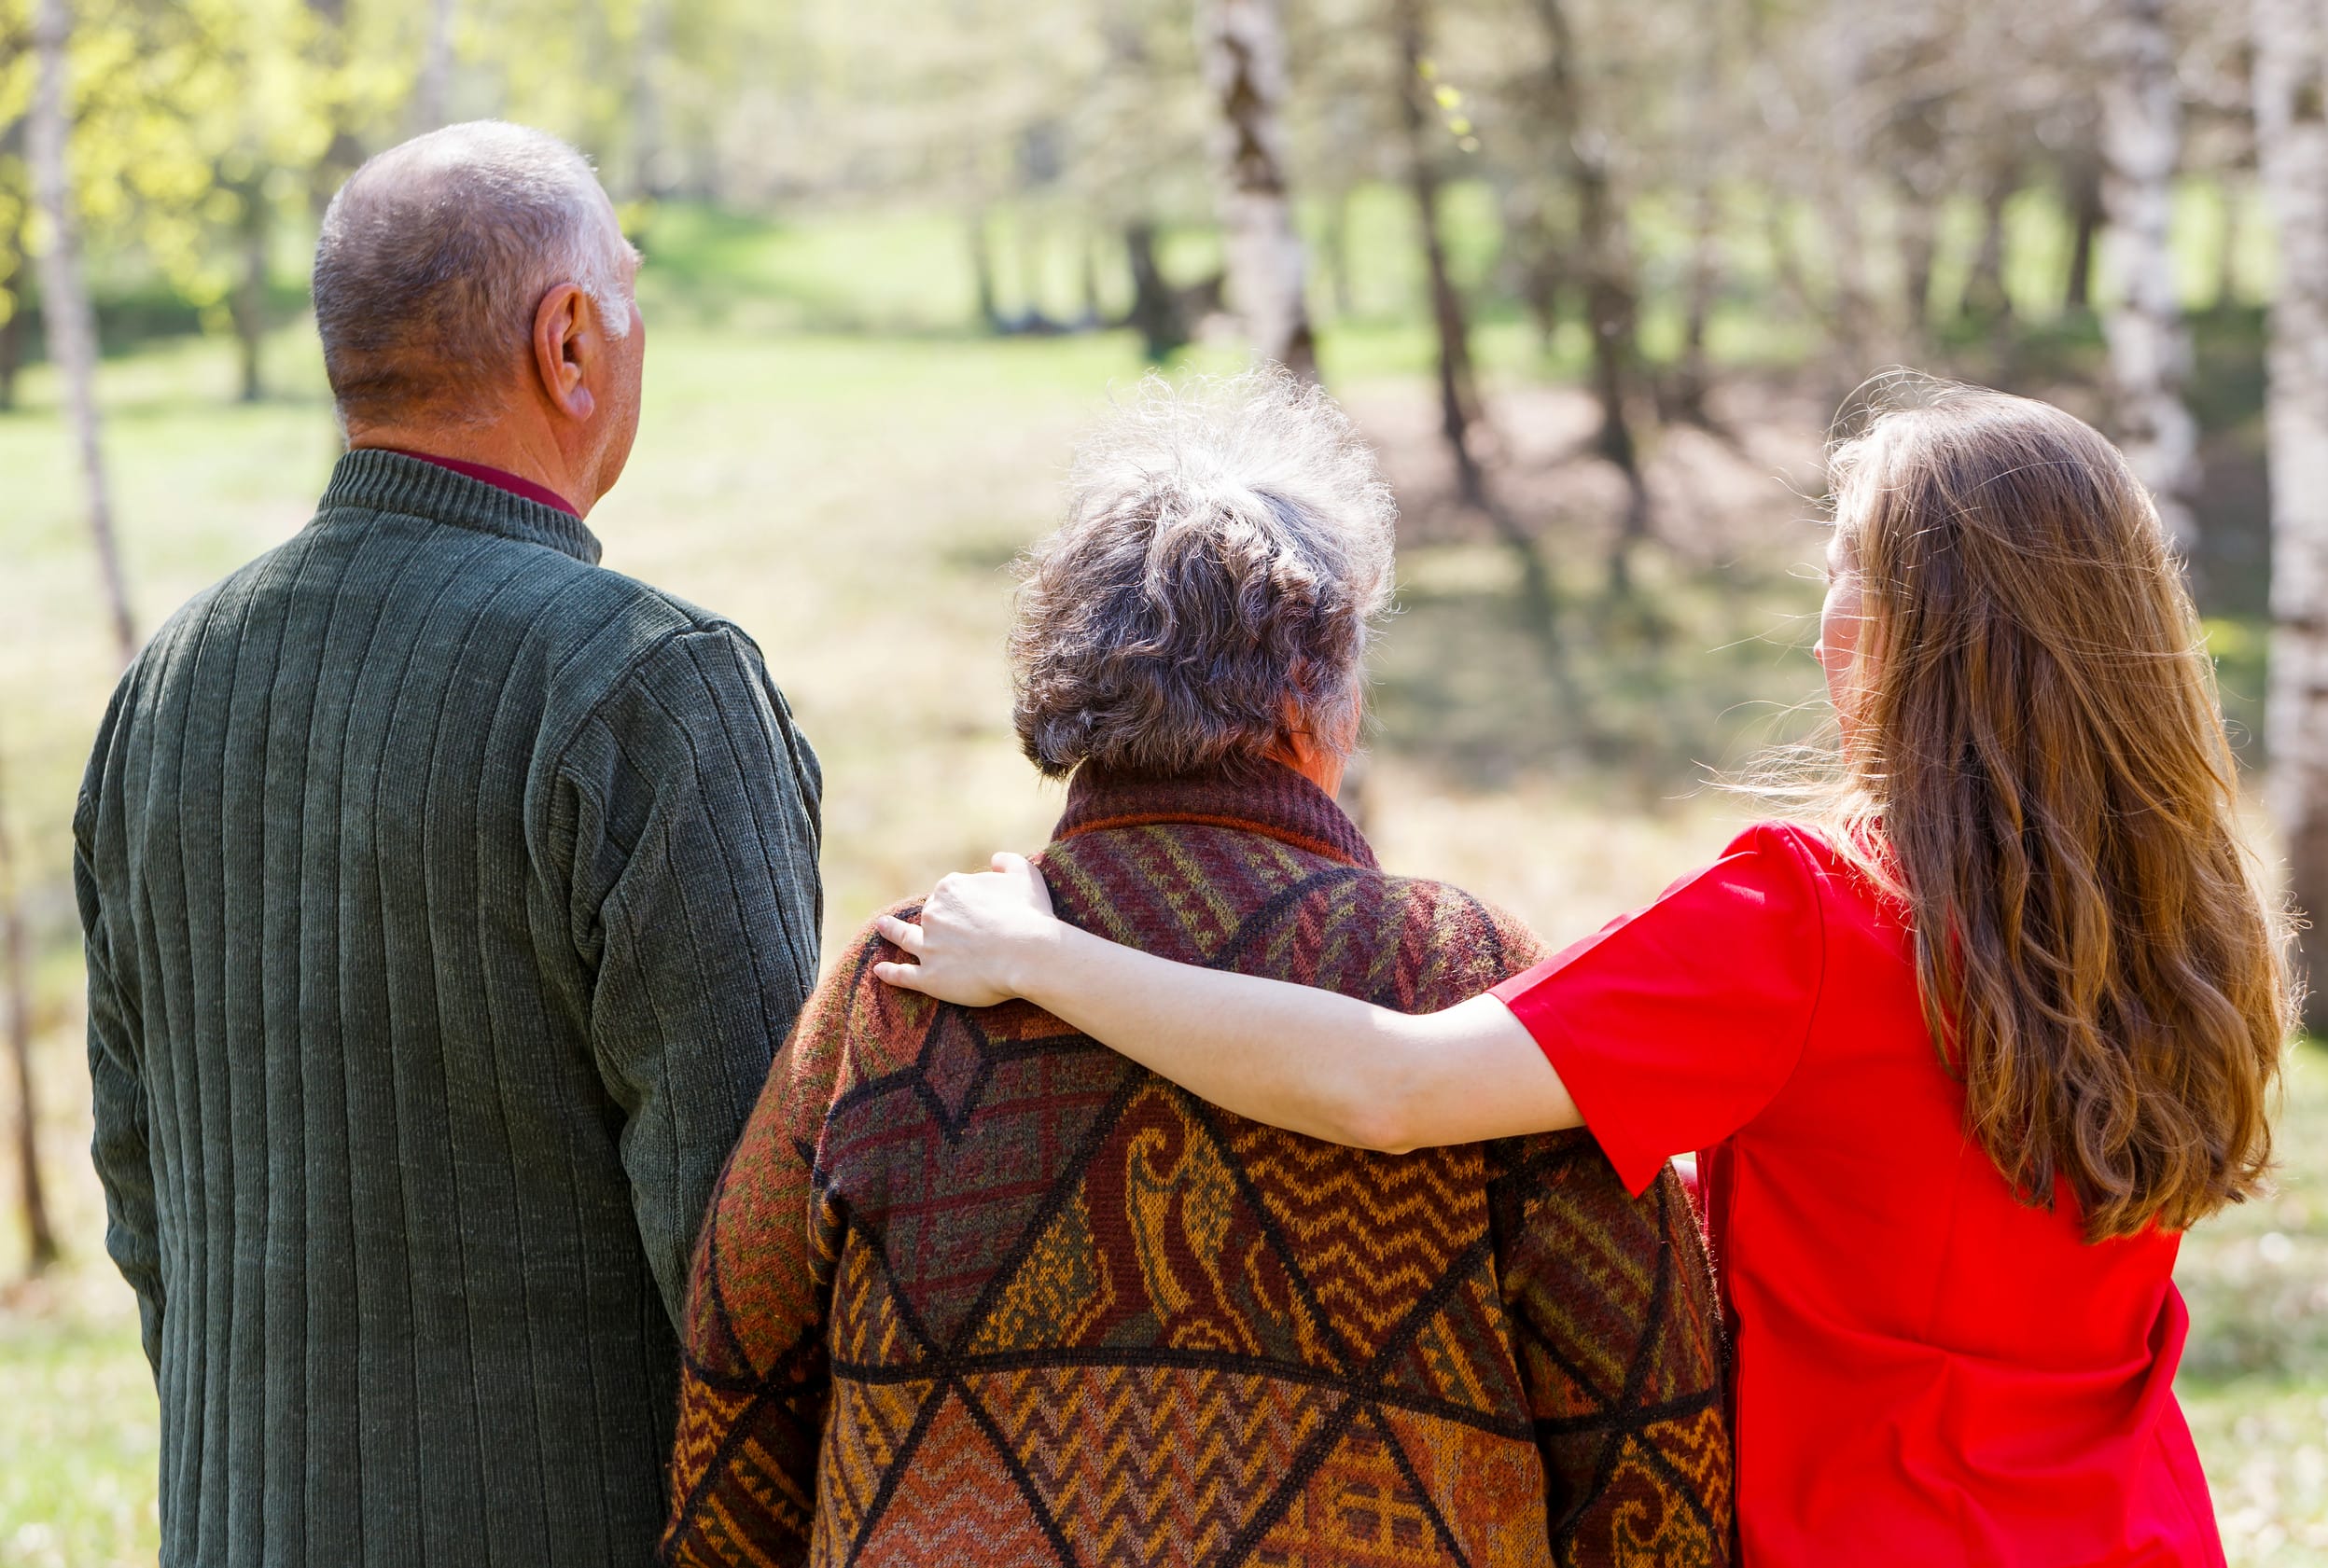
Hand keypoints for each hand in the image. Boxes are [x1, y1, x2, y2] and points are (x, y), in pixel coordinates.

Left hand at [874, 852, 1059, 1008]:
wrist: (1028, 954)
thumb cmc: (1029, 914)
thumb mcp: (1025, 874)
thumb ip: (1008, 861)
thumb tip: (995, 859)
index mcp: (951, 887)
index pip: (951, 893)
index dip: (968, 904)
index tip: (981, 913)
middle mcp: (933, 914)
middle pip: (932, 915)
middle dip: (941, 921)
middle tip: (957, 933)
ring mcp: (928, 947)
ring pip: (905, 938)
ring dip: (892, 931)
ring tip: (882, 927)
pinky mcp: (929, 977)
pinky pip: (903, 975)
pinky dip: (890, 973)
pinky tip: (879, 971)